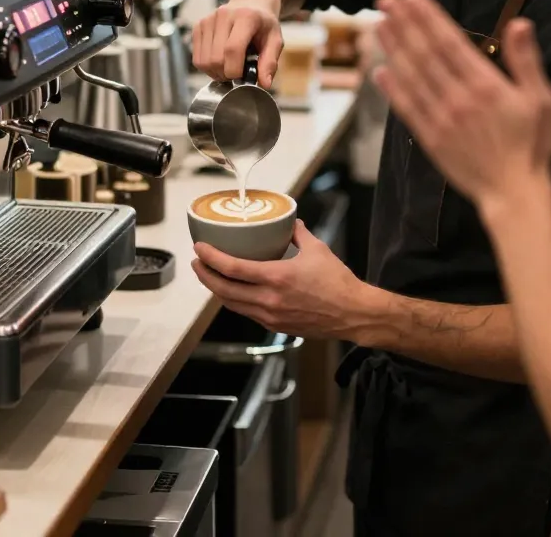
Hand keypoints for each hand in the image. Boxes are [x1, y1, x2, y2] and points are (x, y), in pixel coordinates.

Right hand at [191, 0, 283, 86]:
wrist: (251, 1)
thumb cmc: (264, 23)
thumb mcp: (275, 40)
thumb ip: (270, 62)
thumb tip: (264, 84)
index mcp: (246, 17)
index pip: (232, 49)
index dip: (235, 70)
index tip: (242, 78)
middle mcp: (224, 15)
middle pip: (215, 58)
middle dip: (225, 74)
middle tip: (236, 74)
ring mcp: (208, 20)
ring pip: (204, 61)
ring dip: (215, 72)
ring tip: (228, 68)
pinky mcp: (199, 26)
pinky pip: (197, 58)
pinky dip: (207, 66)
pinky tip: (219, 62)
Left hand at [192, 221, 371, 339]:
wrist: (353, 314)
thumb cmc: (338, 283)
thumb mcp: (318, 250)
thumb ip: (299, 234)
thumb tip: (291, 223)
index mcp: (277, 277)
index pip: (232, 268)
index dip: (211, 257)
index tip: (200, 248)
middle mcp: (269, 299)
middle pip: (223, 289)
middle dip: (204, 275)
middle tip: (197, 262)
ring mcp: (270, 316)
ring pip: (232, 304)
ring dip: (216, 289)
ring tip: (209, 276)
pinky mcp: (275, 326)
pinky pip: (246, 313)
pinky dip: (234, 301)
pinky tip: (233, 292)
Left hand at [372, 0, 550, 204]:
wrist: (514, 192)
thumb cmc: (532, 144)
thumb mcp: (542, 99)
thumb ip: (526, 60)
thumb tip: (519, 23)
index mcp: (486, 85)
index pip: (450, 43)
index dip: (429, 19)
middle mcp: (459, 99)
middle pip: (425, 54)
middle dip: (404, 25)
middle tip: (386, 1)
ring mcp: (441, 120)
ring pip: (411, 77)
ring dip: (393, 50)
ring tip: (379, 25)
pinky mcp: (431, 139)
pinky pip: (407, 109)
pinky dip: (392, 90)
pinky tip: (380, 72)